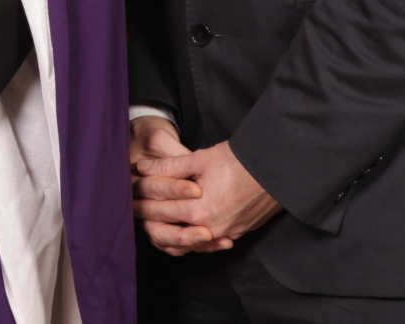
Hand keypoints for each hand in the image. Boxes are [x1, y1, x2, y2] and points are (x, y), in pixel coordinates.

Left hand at [139, 140, 279, 247]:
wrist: (276, 170)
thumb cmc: (238, 162)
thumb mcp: (199, 159)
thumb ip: (168, 167)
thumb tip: (141, 168)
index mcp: (199, 210)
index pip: (162, 211)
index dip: (143, 203)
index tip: (129, 198)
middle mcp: (211, 229)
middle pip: (172, 230)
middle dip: (151, 219)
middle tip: (135, 210)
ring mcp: (225, 234)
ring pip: (189, 244)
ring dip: (171, 233)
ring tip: (155, 223)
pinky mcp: (237, 234)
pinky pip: (208, 244)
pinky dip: (193, 240)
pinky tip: (183, 232)